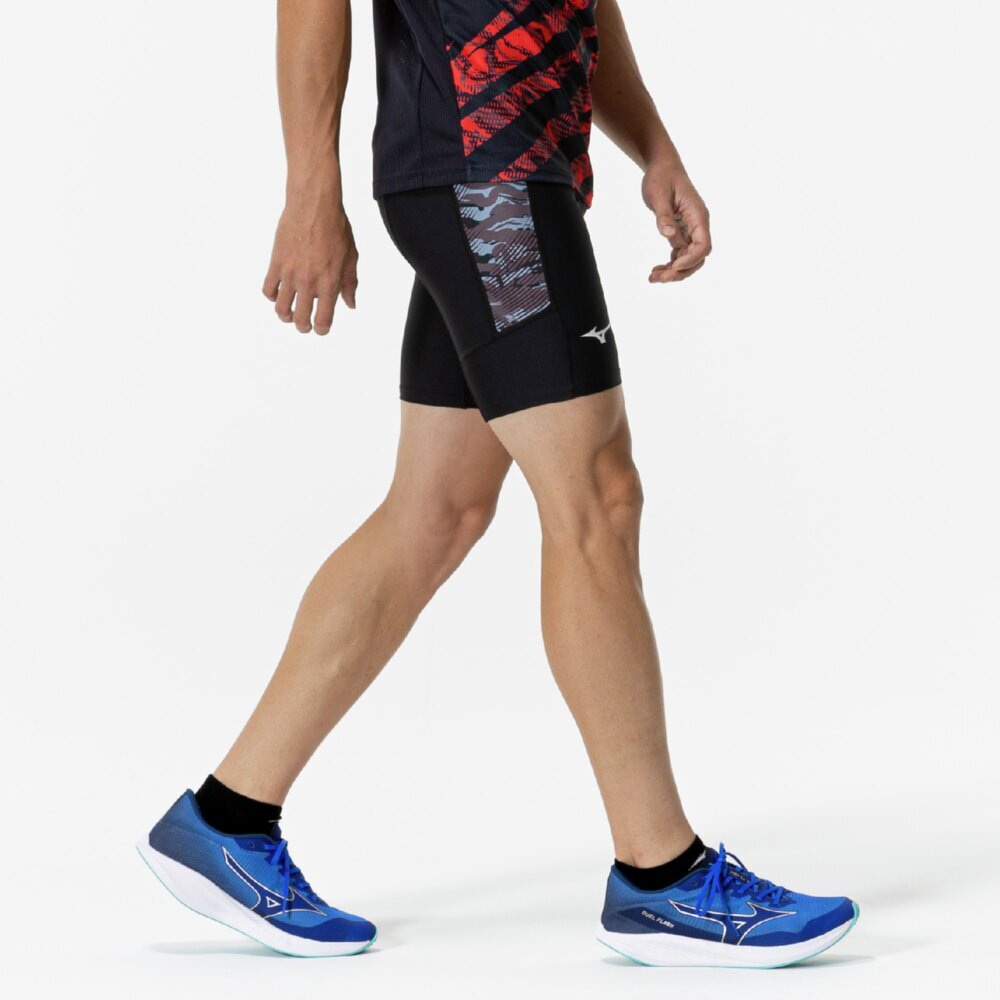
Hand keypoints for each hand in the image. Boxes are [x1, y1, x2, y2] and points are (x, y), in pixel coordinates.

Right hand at [262, 195, 358, 334]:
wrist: (313, 205)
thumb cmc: (335, 228)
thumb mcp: (351, 257)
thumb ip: (350, 284)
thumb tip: (350, 304)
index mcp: (329, 283)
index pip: (323, 320)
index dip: (322, 329)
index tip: (321, 329)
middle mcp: (308, 282)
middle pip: (300, 319)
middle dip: (303, 327)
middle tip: (304, 324)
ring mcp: (290, 273)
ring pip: (281, 308)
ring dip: (285, 315)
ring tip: (289, 313)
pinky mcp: (276, 262)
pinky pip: (268, 289)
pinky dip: (272, 296)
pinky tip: (278, 293)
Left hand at [642, 161, 711, 283]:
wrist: (661, 167)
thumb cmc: (661, 177)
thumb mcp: (659, 195)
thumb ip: (664, 216)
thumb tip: (669, 235)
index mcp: (698, 216)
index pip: (703, 245)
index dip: (691, 259)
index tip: (673, 265)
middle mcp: (697, 225)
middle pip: (697, 257)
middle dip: (681, 271)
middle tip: (659, 279)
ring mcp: (690, 230)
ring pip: (688, 259)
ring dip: (673, 272)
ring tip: (653, 278)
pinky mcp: (680, 232)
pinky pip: (679, 254)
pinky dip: (669, 264)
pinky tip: (655, 271)